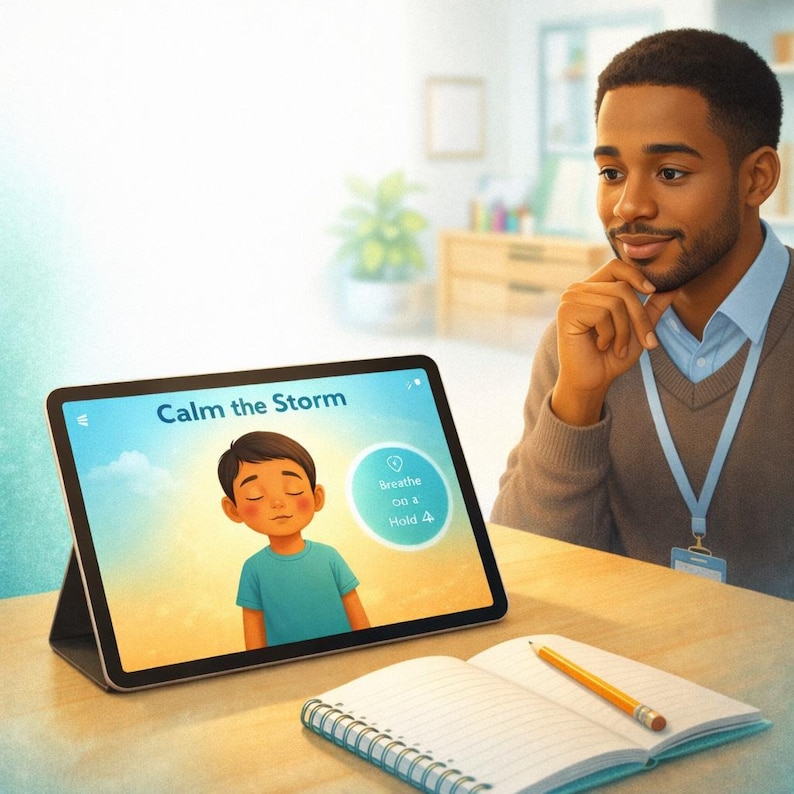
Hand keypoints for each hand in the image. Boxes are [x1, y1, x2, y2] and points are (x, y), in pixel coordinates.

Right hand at [551, 259, 677, 425]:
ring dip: (624, 331)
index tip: (651, 291)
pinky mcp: (567, 311)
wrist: (593, 381)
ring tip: (616, 347)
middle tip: (644, 341)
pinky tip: (600, 346)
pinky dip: (609, 335)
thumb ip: (653, 305)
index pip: (616, 266)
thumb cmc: (612, 356)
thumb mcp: (639, 327)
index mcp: (592, 288)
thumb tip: (676, 284)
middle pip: (622, 288)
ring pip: (615, 302)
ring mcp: (570, 299)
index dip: (636, 275)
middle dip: (639, 317)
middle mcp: (578, 289)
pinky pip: (602, 314)